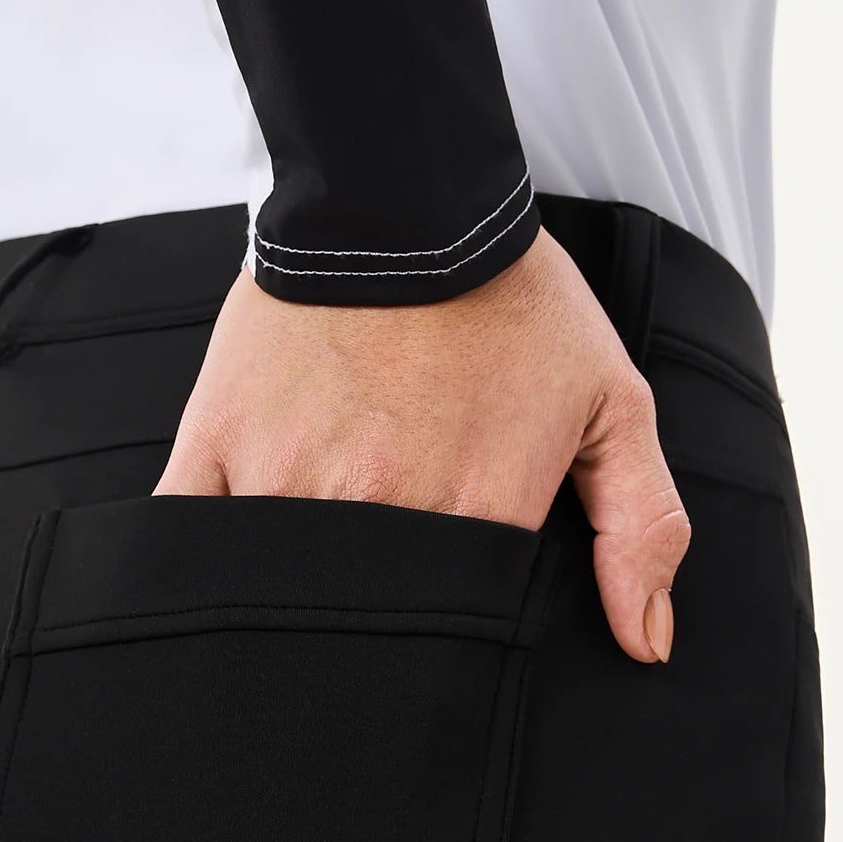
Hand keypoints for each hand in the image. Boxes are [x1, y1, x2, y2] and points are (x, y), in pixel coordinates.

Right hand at [155, 227, 689, 661]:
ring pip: (282, 591)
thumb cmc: (509, 302)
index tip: (448, 618)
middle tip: (380, 600)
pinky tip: (232, 568)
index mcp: (477, 513)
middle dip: (377, 628)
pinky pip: (194, 538)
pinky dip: (207, 565)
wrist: (405, 199)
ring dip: (296, 599)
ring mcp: (289, 482)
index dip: (455, 633)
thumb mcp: (611, 400)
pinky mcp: (219, 449)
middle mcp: (380, 509)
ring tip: (320, 567)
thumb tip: (648, 642)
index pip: (460, 630)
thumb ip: (643, 525)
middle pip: (368, 623)